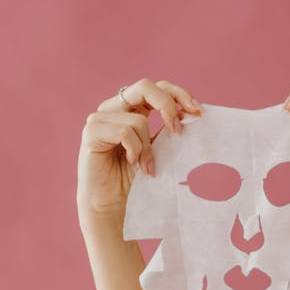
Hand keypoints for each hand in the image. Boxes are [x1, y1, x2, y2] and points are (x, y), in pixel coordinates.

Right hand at [77, 79, 201, 217]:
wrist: (114, 203)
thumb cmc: (137, 178)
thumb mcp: (161, 149)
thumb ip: (170, 130)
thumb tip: (194, 114)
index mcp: (132, 107)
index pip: (157, 87)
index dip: (179, 94)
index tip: (197, 112)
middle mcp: (115, 108)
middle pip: (146, 86)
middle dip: (168, 105)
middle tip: (179, 130)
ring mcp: (101, 118)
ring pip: (138, 118)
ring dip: (148, 147)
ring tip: (146, 166)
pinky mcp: (92, 132)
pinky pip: (124, 132)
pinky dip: (135, 149)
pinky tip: (132, 163)